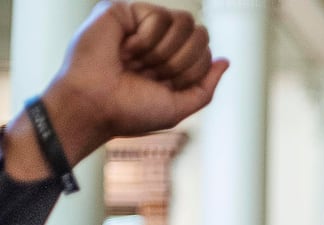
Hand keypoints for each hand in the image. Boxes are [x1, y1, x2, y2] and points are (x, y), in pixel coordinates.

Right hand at [41, 3, 227, 166]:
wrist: (95, 106)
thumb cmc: (131, 111)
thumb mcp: (179, 107)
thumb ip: (205, 86)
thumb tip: (225, 61)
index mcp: (171, 61)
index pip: (206, 53)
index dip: (191, 73)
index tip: (163, 86)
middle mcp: (159, 40)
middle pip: (201, 34)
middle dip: (181, 63)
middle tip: (151, 74)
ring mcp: (141, 23)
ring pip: (184, 21)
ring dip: (164, 52)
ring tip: (136, 62)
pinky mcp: (123, 10)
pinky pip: (159, 16)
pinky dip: (145, 41)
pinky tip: (124, 49)